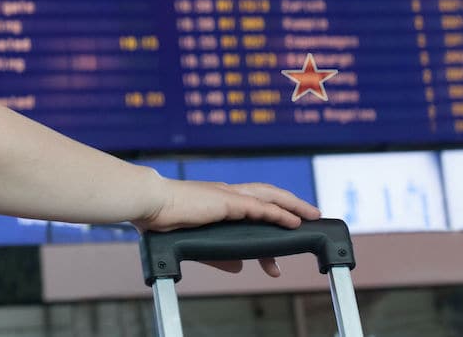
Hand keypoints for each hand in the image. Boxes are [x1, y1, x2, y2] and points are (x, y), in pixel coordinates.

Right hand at [130, 179, 321, 277]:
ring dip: (293, 205)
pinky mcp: (228, 201)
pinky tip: (294, 221)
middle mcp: (227, 194)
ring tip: (312, 215)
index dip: (270, 228)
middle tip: (311, 219)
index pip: (252, 212)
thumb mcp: (197, 243)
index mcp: (218, 201)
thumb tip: (240, 267)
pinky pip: (261, 207)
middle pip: (267, 197)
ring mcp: (228, 196)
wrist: (150, 203)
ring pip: (270, 196)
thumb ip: (220, 256)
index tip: (275, 256)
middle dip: (291, 207)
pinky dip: (279, 213)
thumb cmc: (162, 220)